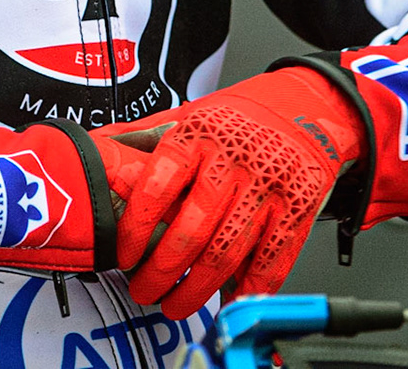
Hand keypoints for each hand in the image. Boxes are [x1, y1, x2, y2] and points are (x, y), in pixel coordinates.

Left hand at [104, 69, 363, 319]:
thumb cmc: (240, 117)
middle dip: (161, 273)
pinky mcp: (298, 208)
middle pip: (191, 231)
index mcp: (197, 135)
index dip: (135, 230)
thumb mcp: (190, 114)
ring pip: (227, 253)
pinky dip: (249, 289)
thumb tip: (100, 150)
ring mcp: (268, 186)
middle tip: (145, 290)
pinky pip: (271, 259)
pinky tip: (228, 300)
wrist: (307, 105)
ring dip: (197, 290)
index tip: (124, 256)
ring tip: (176, 304)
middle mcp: (232, 161)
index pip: (156, 189)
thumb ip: (147, 136)